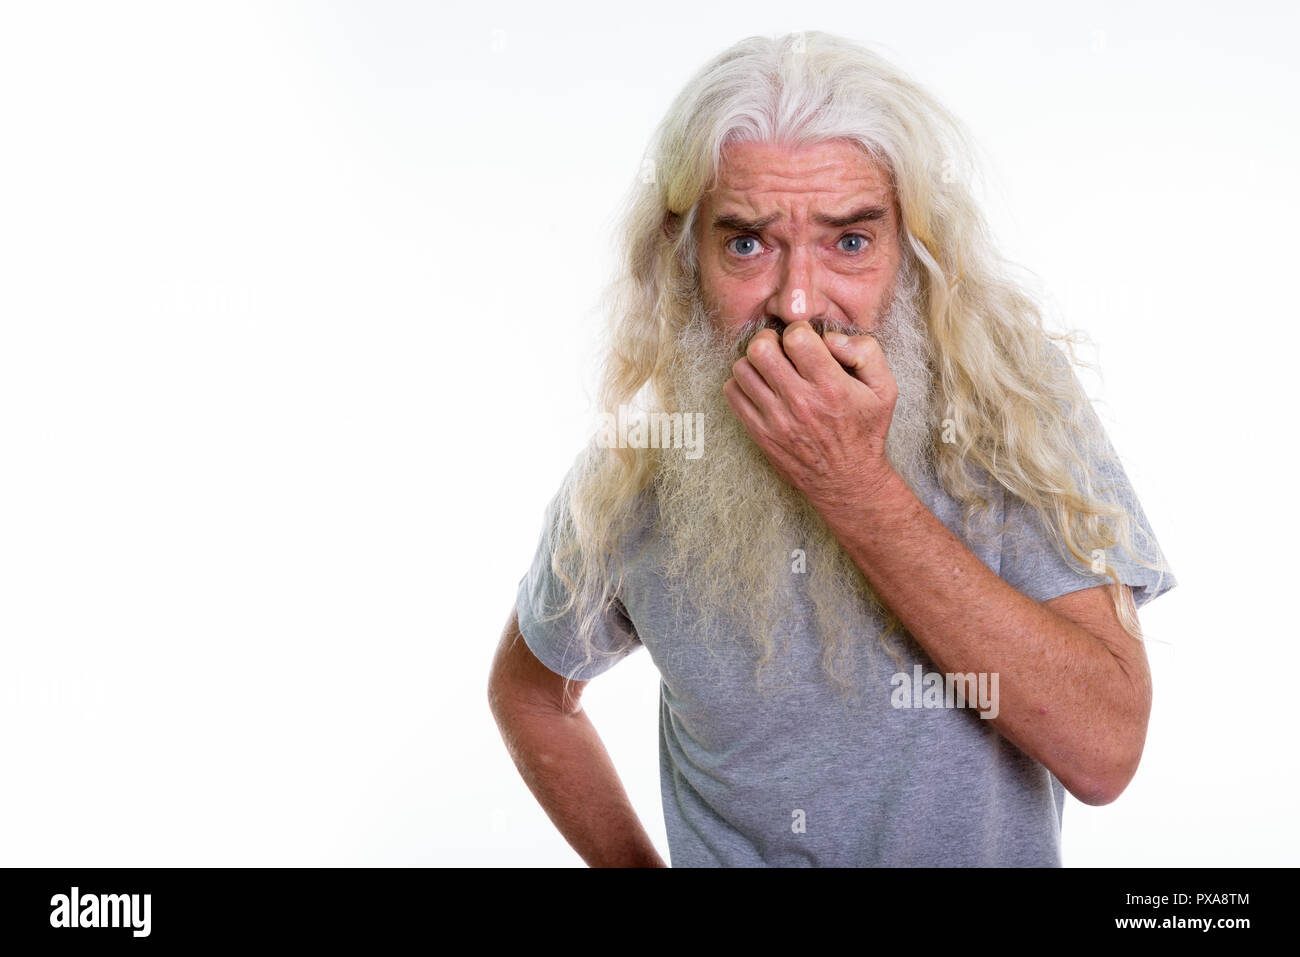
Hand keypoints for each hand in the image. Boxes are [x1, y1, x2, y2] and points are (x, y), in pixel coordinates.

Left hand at [722, 320, 898, 512]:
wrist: (847, 481)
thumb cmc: (865, 430)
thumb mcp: (885, 389)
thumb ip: (866, 352)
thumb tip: (830, 336)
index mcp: (830, 387)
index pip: (796, 338)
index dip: (798, 330)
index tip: (805, 340)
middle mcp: (799, 402)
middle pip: (760, 349)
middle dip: (769, 339)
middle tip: (781, 348)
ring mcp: (775, 419)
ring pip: (741, 369)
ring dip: (754, 362)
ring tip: (771, 368)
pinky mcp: (759, 432)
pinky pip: (732, 394)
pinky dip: (742, 384)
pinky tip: (761, 387)